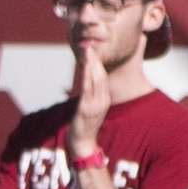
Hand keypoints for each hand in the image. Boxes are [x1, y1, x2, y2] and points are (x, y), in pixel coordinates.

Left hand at [63, 39, 110, 156]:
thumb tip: (86, 80)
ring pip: (97, 80)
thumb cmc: (84, 124)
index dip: (100, 64)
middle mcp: (103, 100)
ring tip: (89, 52)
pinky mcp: (86, 109)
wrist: (83, 142)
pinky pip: (88, 89)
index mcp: (105, 99)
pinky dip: (87, 76)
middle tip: (91, 46)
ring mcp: (96, 105)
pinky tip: (86, 67)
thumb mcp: (91, 107)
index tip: (95, 51)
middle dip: (97, 60)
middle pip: (102, 76)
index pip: (104, 78)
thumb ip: (91, 94)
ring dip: (92, 65)